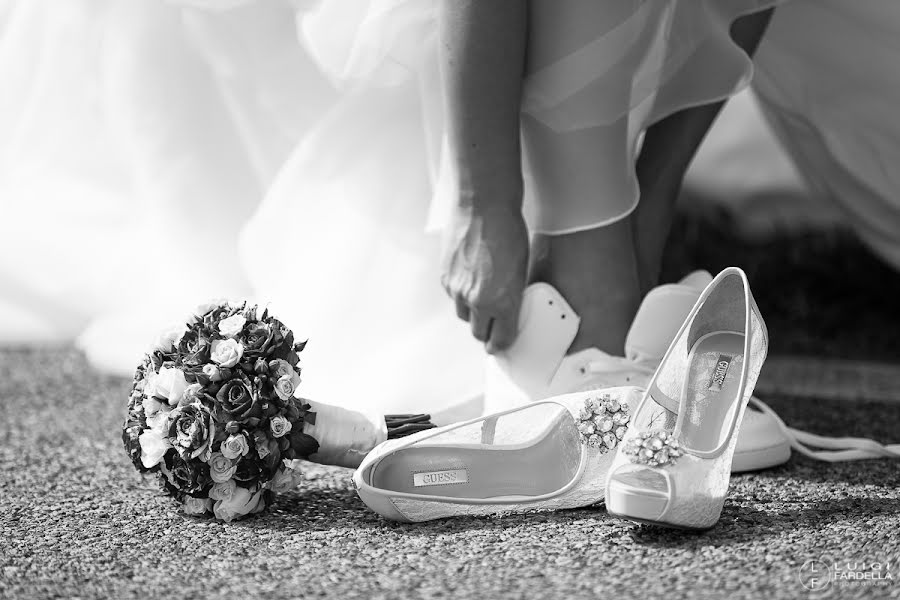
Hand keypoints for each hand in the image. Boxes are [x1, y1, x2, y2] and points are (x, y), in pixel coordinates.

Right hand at [441, 202, 528, 352]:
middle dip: (485, 331)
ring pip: (463, 315)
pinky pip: (452, 296)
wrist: (483, 206)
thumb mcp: (521, 269)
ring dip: (472, 312)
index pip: (501, 339)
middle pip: (477, 333)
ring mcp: (457, 290)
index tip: (502, 344)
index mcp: (502, 301)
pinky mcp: (445, 277)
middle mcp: (477, 300)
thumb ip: (512, 295)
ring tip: (481, 297)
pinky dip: (460, 293)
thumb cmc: (508, 231)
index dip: (502, 344)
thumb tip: (508, 308)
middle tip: (492, 325)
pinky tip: (470, 278)